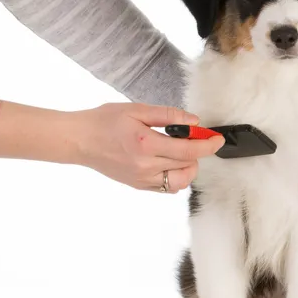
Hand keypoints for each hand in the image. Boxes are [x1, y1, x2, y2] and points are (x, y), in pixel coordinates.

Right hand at [0, 101, 223, 191]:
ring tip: (183, 152)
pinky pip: (166, 187)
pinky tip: (170, 162)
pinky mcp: (138, 185)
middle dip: (200, 152)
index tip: (218, 139)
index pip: (188, 149)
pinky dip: (175, 177)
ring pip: (179, 182)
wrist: (80, 140)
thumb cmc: (104, 121)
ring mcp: (142, 179)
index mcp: (146, 144)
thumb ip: (168, 115)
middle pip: (188, 166)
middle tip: (198, 138)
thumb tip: (194, 121)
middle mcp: (145, 166)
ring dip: (189, 168)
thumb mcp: (136, 110)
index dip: (208, 145)